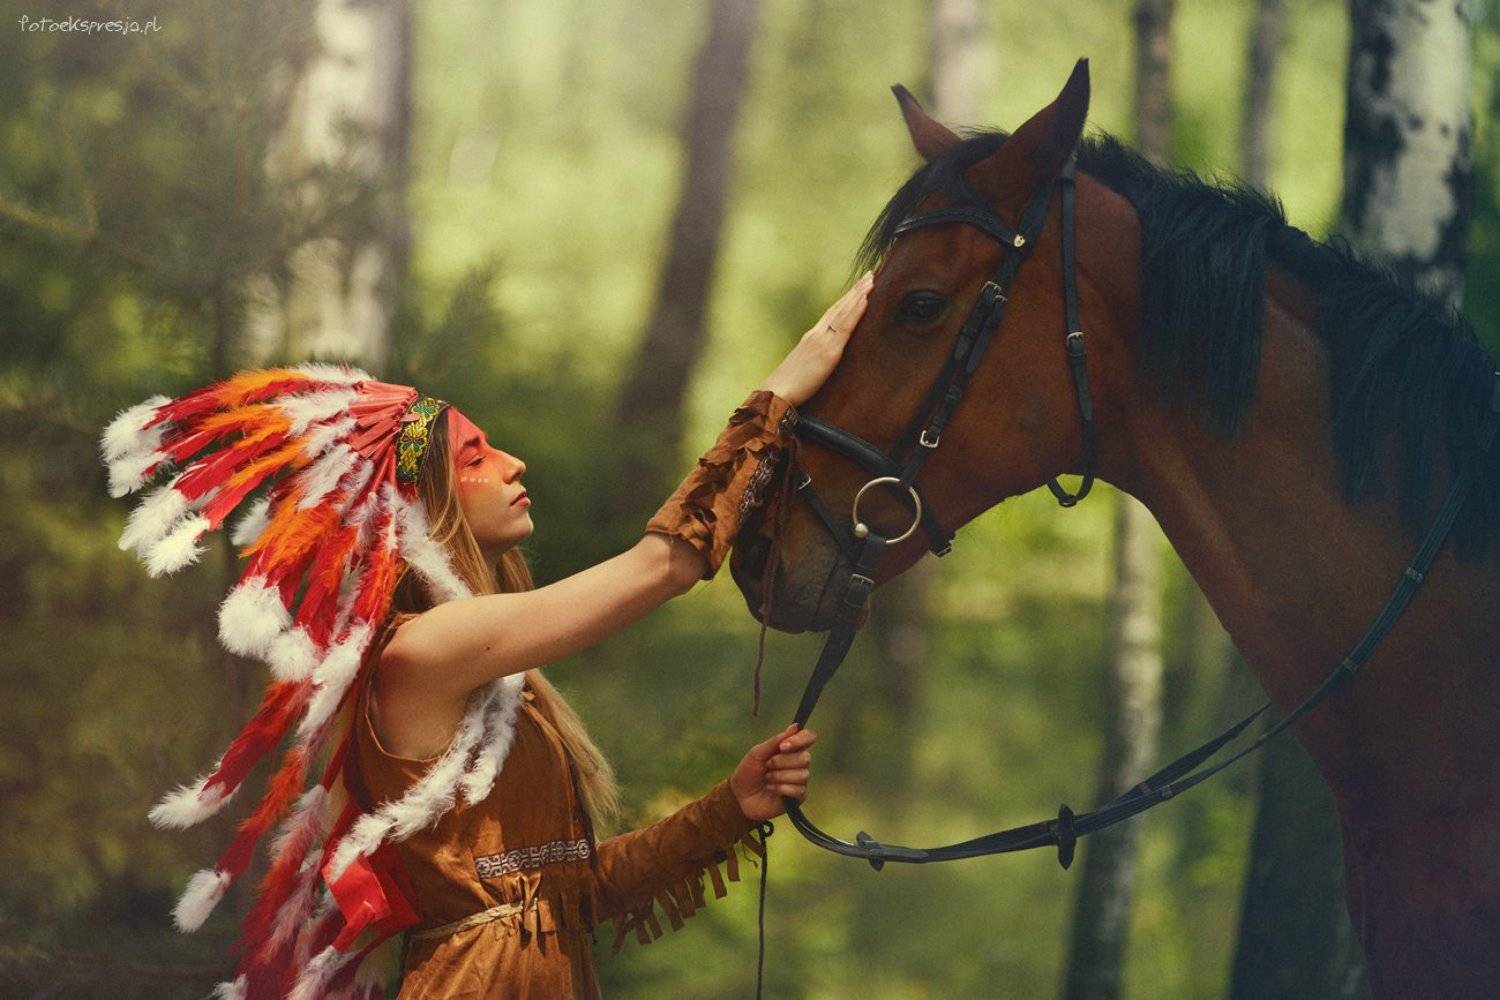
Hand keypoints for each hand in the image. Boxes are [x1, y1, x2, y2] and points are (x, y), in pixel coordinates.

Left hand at [730, 723, 817, 821]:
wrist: (739, 796)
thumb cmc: (748, 772)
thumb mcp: (758, 753)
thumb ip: (776, 741)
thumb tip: (795, 727)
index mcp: (790, 749)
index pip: (808, 737)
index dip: (800, 740)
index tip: (783, 746)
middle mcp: (797, 763)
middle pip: (805, 757)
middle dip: (782, 762)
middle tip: (767, 765)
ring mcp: (798, 780)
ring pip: (802, 774)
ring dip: (780, 776)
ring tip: (767, 779)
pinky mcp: (797, 797)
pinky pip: (799, 790)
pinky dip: (782, 788)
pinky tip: (771, 789)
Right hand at [757, 271, 873, 406]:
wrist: (777, 393)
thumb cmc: (788, 386)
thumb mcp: (804, 367)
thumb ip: (815, 358)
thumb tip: (823, 360)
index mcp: (811, 337)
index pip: (831, 313)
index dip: (845, 300)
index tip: (857, 288)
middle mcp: (817, 334)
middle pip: (838, 307)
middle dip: (854, 291)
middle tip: (869, 275)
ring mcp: (823, 340)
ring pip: (843, 312)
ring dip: (858, 295)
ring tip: (870, 280)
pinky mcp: (829, 351)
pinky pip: (845, 326)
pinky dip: (855, 311)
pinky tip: (865, 300)